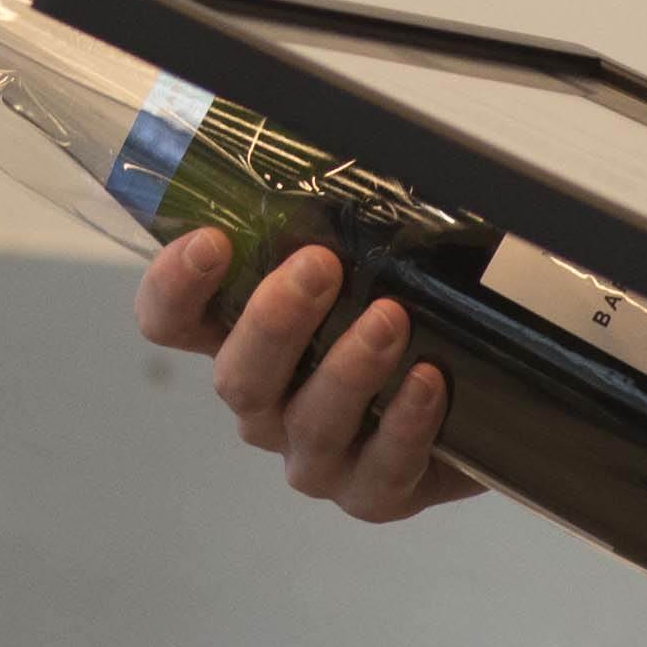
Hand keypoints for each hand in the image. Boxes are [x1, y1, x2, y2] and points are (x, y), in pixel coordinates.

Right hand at [132, 228, 480, 525]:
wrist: (476, 402)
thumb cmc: (407, 318)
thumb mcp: (365, 261)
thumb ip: (336, 223)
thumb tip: (348, 153)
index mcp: (241, 339)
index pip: (170, 320)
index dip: (175, 286)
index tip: (212, 241)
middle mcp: (266, 404)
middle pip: (238, 378)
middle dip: (275, 321)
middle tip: (319, 267)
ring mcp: (314, 455)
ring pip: (309, 423)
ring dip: (348, 368)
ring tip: (389, 319)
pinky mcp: (372, 493)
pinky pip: (380, 467)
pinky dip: (405, 423)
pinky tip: (428, 380)